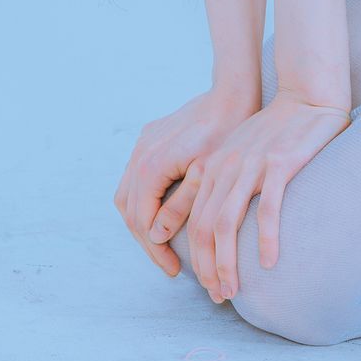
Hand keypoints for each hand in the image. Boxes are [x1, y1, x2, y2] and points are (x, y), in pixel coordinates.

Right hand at [112, 87, 259, 277]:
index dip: (156, 250)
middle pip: (129, 209)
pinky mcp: (149, 135)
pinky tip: (163, 211)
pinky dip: (143, 198)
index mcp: (150, 165)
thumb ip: (180, 206)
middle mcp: (139, 152)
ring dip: (142, 220)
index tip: (174, 270)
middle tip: (169, 263)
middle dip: (147, 240)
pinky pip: (136, 174)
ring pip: (127, 193)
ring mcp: (142, 142)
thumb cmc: (228, 133)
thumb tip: (156, 235)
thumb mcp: (207, 175)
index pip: (143, 221)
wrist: (232, 91)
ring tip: (164, 243)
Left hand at [148, 88, 351, 302]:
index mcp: (214, 167)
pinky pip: (267, 208)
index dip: (197, 258)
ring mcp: (252, 165)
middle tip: (219, 296)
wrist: (307, 96)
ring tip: (233, 289)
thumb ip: (226, 181)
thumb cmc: (277, 130)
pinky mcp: (279, 164)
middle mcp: (226, 167)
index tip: (207, 284)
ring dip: (227, 262)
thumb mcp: (240, 151)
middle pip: (205, 228)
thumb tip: (220, 225)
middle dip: (207, 268)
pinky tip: (267, 262)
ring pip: (227, 223)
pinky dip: (264, 238)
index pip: (195, 221)